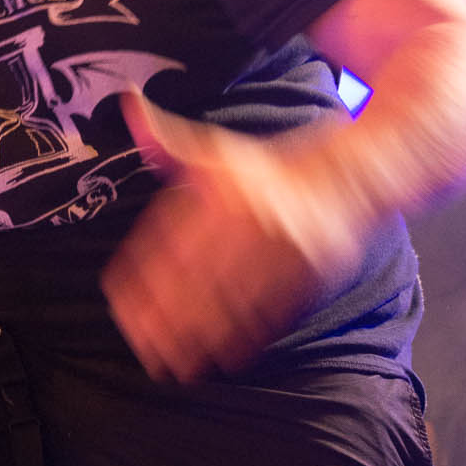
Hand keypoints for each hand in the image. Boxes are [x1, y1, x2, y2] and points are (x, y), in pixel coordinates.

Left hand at [103, 94, 368, 380]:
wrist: (348, 174)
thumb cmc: (268, 169)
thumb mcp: (214, 149)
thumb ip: (165, 140)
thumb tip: (127, 104)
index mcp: (224, 190)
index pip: (171, 238)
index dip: (141, 275)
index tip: (117, 302)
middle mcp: (253, 220)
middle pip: (198, 276)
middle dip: (164, 315)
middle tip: (138, 342)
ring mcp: (285, 250)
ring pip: (233, 301)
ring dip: (197, 336)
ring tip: (169, 361)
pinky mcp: (313, 274)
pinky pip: (273, 312)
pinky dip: (244, 338)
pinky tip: (219, 357)